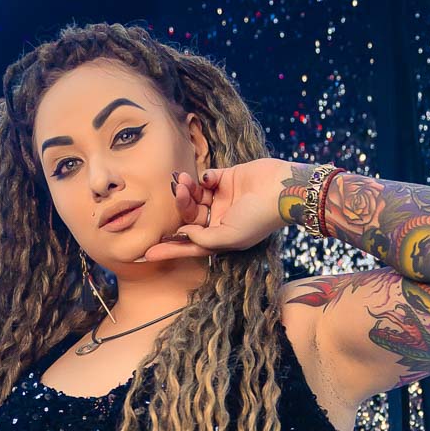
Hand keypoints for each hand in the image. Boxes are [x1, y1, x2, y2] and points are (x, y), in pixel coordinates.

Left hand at [135, 158, 287, 262]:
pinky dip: (204, 177)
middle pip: (190, 216)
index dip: (170, 249)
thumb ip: (204, 239)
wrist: (282, 189)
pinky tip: (211, 177)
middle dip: (180, 206)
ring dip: (186, 189)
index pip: (190, 244)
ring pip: (195, 196)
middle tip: (177, 192)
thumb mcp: (231, 236)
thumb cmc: (259, 218)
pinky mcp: (227, 178)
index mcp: (221, 237)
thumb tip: (183, 232)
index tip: (146, 253)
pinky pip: (207, 178)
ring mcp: (223, 198)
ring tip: (184, 180)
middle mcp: (220, 219)